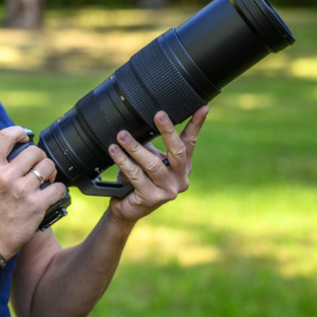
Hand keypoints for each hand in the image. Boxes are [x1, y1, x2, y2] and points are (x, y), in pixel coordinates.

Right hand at [0, 126, 67, 257]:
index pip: (6, 136)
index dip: (19, 132)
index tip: (24, 138)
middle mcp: (6, 177)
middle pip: (34, 151)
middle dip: (39, 157)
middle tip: (37, 165)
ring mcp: (22, 191)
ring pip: (48, 166)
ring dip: (50, 171)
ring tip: (46, 178)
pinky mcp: (36, 206)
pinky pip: (58, 188)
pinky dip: (58, 189)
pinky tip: (52, 192)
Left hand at [107, 107, 208, 224]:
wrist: (128, 208)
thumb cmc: (139, 179)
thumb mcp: (148, 158)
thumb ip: (151, 142)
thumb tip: (143, 115)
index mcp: (183, 166)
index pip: (190, 142)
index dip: (196, 125)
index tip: (202, 107)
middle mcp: (180, 179)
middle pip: (178, 152)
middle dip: (168, 131)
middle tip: (159, 114)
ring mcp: (168, 191)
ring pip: (153, 165)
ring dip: (135, 147)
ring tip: (122, 135)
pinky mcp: (152, 199)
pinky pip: (136, 176)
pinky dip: (123, 161)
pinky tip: (114, 151)